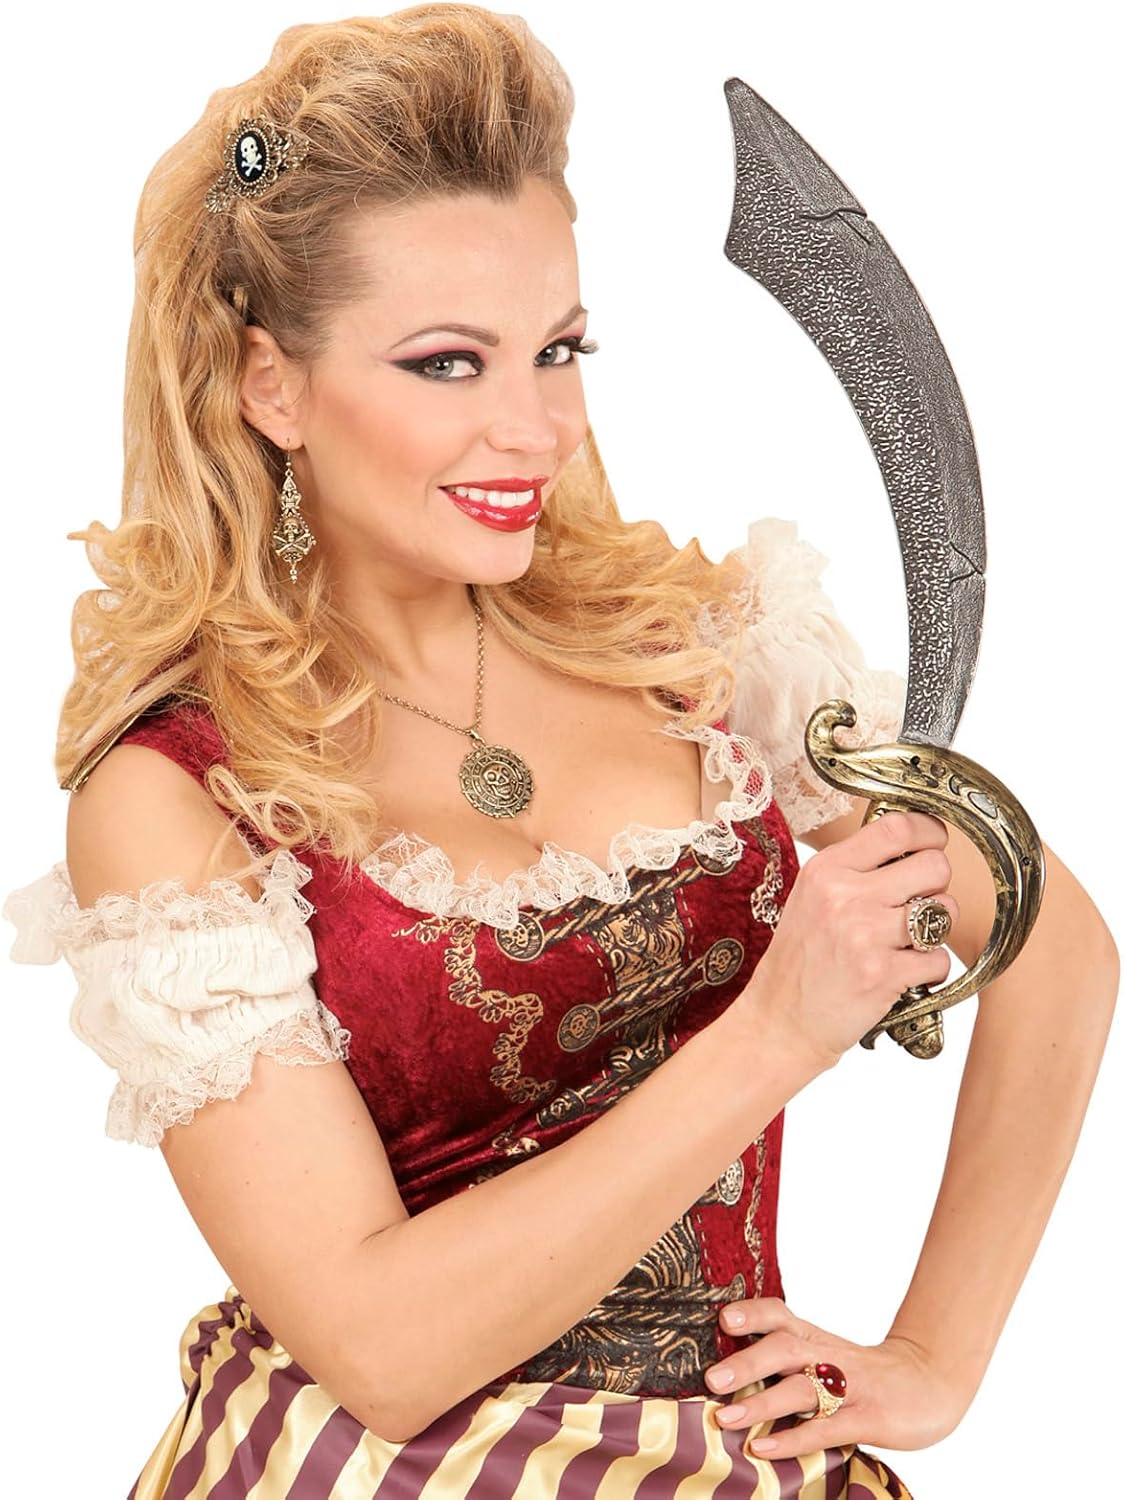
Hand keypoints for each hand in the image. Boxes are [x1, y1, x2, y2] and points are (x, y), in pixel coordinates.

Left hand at [703, 1297, 968, 1458]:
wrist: (929, 1381)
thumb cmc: (864, 1372)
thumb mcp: (825, 1354)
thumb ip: (786, 1358)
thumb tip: (726, 1369)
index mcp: (814, 1337)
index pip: (779, 1315)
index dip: (752, 1315)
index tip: (724, 1319)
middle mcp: (828, 1356)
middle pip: (785, 1349)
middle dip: (747, 1363)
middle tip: (712, 1379)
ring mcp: (850, 1387)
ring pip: (802, 1388)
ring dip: (762, 1403)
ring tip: (727, 1418)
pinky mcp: (869, 1418)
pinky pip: (827, 1428)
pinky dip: (794, 1439)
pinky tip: (764, 1449)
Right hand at [740, 810, 960, 1070]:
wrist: (780, 1021)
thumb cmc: (799, 960)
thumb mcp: (811, 897)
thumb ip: (855, 869)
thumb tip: (912, 846)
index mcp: (827, 869)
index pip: (897, 828)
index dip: (930, 832)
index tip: (935, 842)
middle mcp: (846, 895)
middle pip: (934, 866)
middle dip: (936, 886)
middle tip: (918, 903)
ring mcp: (865, 935)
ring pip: (944, 912)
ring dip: (936, 929)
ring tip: (908, 942)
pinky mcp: (884, 975)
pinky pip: (940, 959)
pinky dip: (930, 969)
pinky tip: (904, 973)